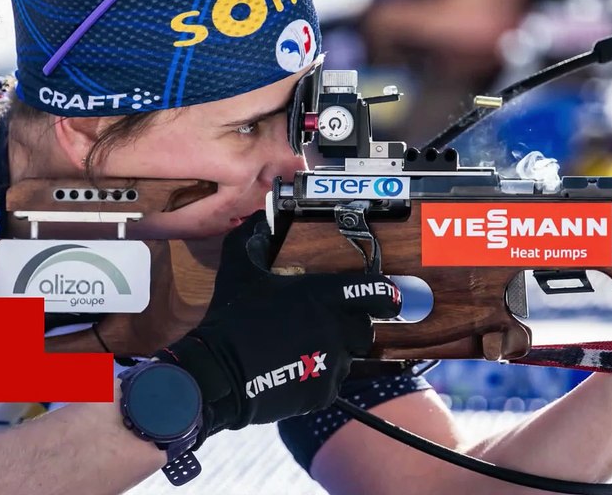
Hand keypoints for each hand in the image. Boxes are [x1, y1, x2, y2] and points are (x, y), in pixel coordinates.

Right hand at [157, 212, 400, 439]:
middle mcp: (336, 328)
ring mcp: (332, 363)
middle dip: (352, 327)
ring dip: (334, 353)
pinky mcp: (324, 392)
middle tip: (329, 327)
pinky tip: (293, 372)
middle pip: (365, 328)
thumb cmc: (231, 317)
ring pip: (348, 357)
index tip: (391, 296)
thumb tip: (260, 219)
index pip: (374, 291)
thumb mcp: (239, 269)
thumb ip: (254, 238)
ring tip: (304, 352)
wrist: (219, 373)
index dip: (386, 294)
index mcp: (322, 295)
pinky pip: (331, 383)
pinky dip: (318, 379)